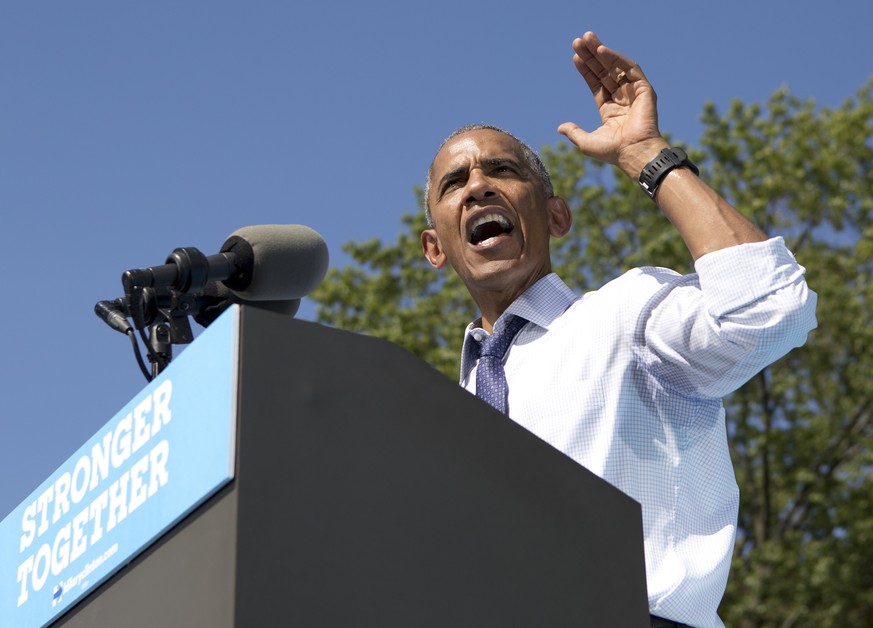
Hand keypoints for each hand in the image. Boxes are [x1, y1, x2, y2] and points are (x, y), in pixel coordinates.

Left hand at [558, 32, 667, 177]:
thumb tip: (560, 128)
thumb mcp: (586, 142)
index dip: (586, 70)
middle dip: (591, 56)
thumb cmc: (613, 152)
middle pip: (604, 71)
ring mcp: (634, 93)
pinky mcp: (644, 89)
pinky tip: (601, 50)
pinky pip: (629, 68)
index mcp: (610, 110)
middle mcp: (622, 99)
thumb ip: (574, 132)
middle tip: (578, 40)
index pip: (596, 84)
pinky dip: (616, 58)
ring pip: (615, 66)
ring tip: (587, 39)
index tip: (575, 56)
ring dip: (601, 51)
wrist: (634, 153)